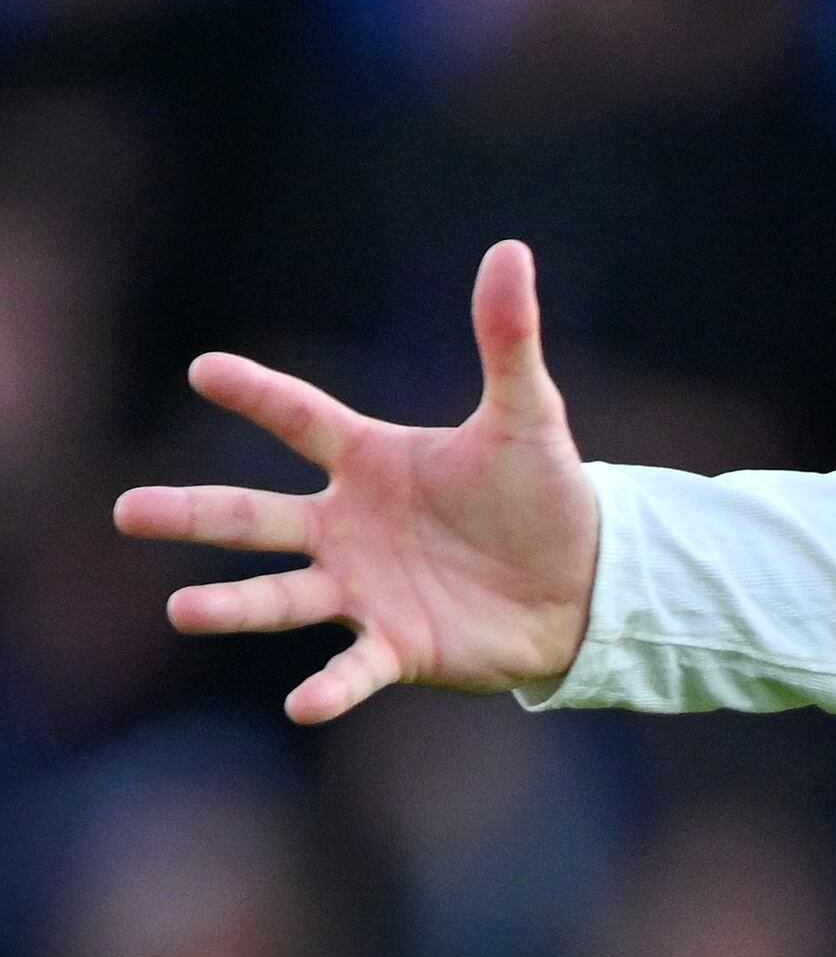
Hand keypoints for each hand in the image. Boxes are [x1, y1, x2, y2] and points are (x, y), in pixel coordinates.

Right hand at [111, 238, 602, 723]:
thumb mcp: (528, 419)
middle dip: (192, 515)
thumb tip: (512, 250)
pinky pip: (354, 670)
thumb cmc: (545, 499)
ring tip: (179, 610)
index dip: (257, 394)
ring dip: (233, 605)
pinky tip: (299, 706)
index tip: (204, 370)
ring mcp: (366, 589)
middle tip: (128, 512)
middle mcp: (348, 525)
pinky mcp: (400, 647)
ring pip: (282, 595)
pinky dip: (329, 688)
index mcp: (370, 461)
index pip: (300, 417)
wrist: (586, 584)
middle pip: (253, 514)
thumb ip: (507, 341)